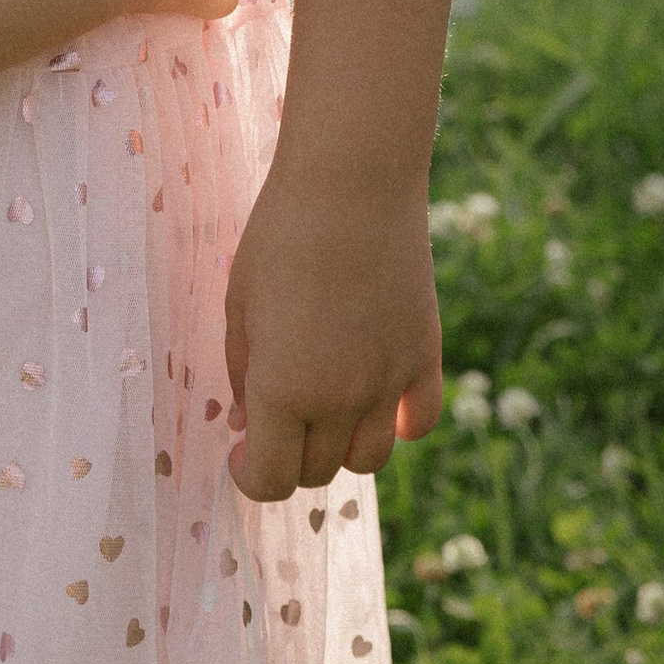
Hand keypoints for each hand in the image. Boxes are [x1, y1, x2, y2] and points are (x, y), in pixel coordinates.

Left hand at [223, 153, 442, 499]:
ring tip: (321, 406)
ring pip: (368, 459)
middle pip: (316, 471)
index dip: (248, 476)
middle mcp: (341, 399)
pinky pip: (418, 423)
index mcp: (284, 389)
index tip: (240, 451)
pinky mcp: (424, 356)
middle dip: (288, 455)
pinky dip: (398, 424)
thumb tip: (248, 426)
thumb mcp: (240, 304)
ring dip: (339, 446)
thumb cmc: (280, 235)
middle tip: (274, 417)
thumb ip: (242, 373)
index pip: (270, 480)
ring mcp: (389, 382)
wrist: (352, 183)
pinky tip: (375, 397)